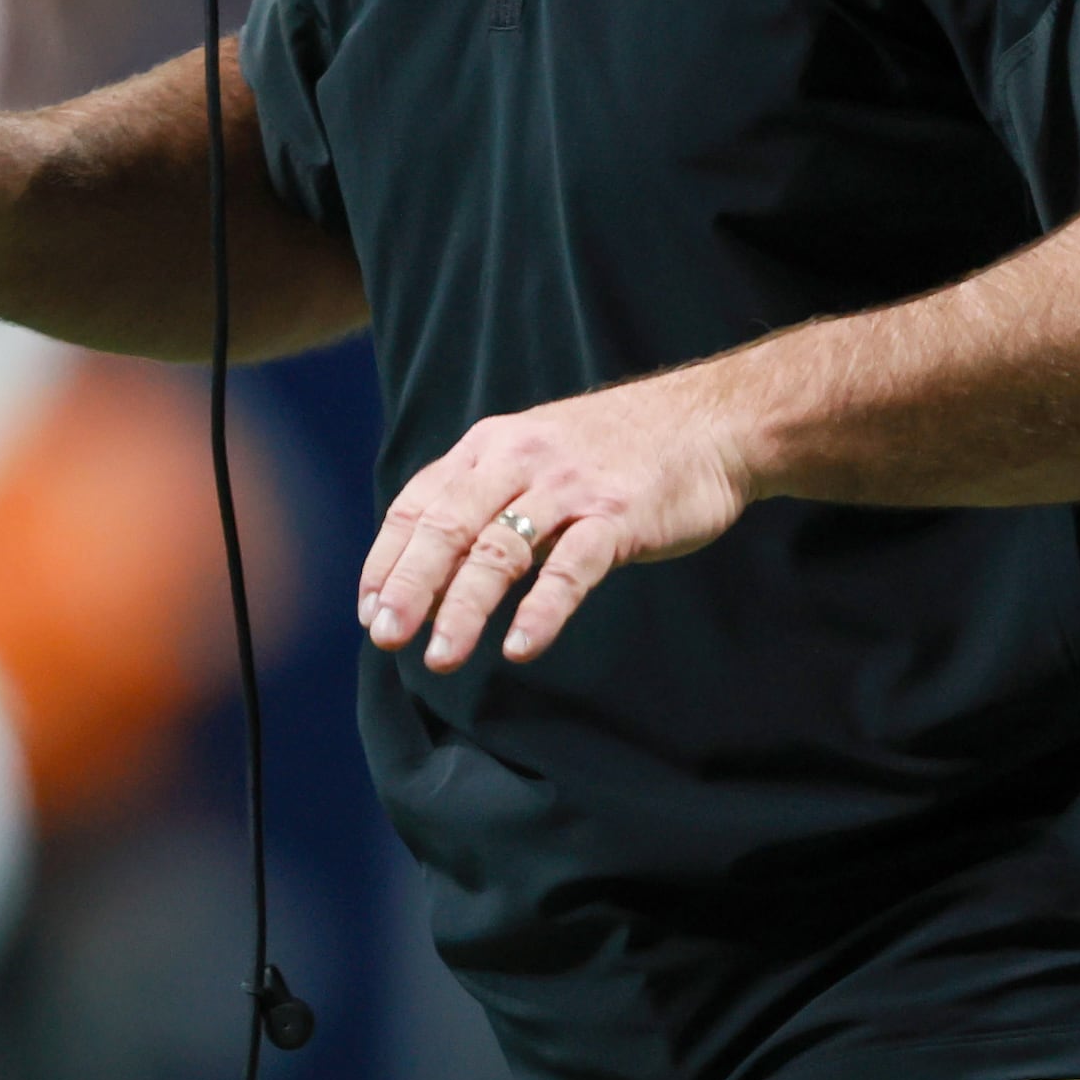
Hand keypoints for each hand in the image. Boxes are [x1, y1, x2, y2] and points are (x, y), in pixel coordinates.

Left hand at [358, 372, 757, 671]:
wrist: (712, 422)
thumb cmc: (617, 449)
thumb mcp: (537, 454)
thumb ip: (486, 497)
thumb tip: (428, 565)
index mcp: (491, 446)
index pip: (418, 503)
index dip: (387, 560)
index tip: (368, 610)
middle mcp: (520, 460)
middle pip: (447, 527)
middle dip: (410, 587)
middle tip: (387, 638)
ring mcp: (569, 488)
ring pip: (499, 550)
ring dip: (463, 608)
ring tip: (440, 658)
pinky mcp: (617, 516)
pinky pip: (571, 568)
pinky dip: (542, 609)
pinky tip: (520, 647)